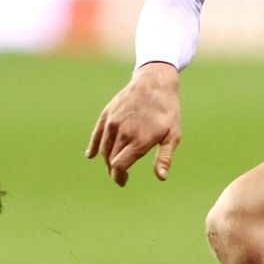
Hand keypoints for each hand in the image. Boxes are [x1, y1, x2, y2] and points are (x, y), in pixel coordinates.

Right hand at [86, 62, 181, 185]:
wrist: (155, 82)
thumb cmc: (167, 110)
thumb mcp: (173, 135)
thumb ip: (164, 157)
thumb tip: (161, 178)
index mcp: (138, 141)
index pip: (119, 166)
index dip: (119, 176)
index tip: (123, 181)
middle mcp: (122, 133)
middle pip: (110, 160)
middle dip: (114, 170)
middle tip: (120, 176)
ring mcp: (113, 123)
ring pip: (103, 149)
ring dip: (107, 160)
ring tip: (113, 165)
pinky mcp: (107, 114)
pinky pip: (96, 135)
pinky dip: (93, 146)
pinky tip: (91, 155)